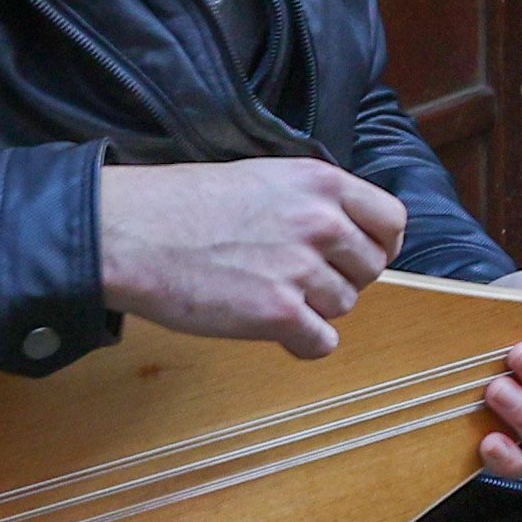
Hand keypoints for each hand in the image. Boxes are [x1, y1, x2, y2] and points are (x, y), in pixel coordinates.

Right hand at [97, 158, 406, 358]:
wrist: (129, 232)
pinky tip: (274, 330)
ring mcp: (301, 268)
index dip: (378, 245)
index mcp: (321, 182)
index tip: (359, 257)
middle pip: (371, 268)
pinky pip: (321, 342)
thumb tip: (347, 232)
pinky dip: (302, 343)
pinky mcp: (278, 312)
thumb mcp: (263, 178)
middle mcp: (321, 221)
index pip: (391, 220)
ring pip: (344, 306)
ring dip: (314, 309)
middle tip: (300, 280)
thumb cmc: (181, 205)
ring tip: (268, 295)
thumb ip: (311, 201)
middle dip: (342, 279)